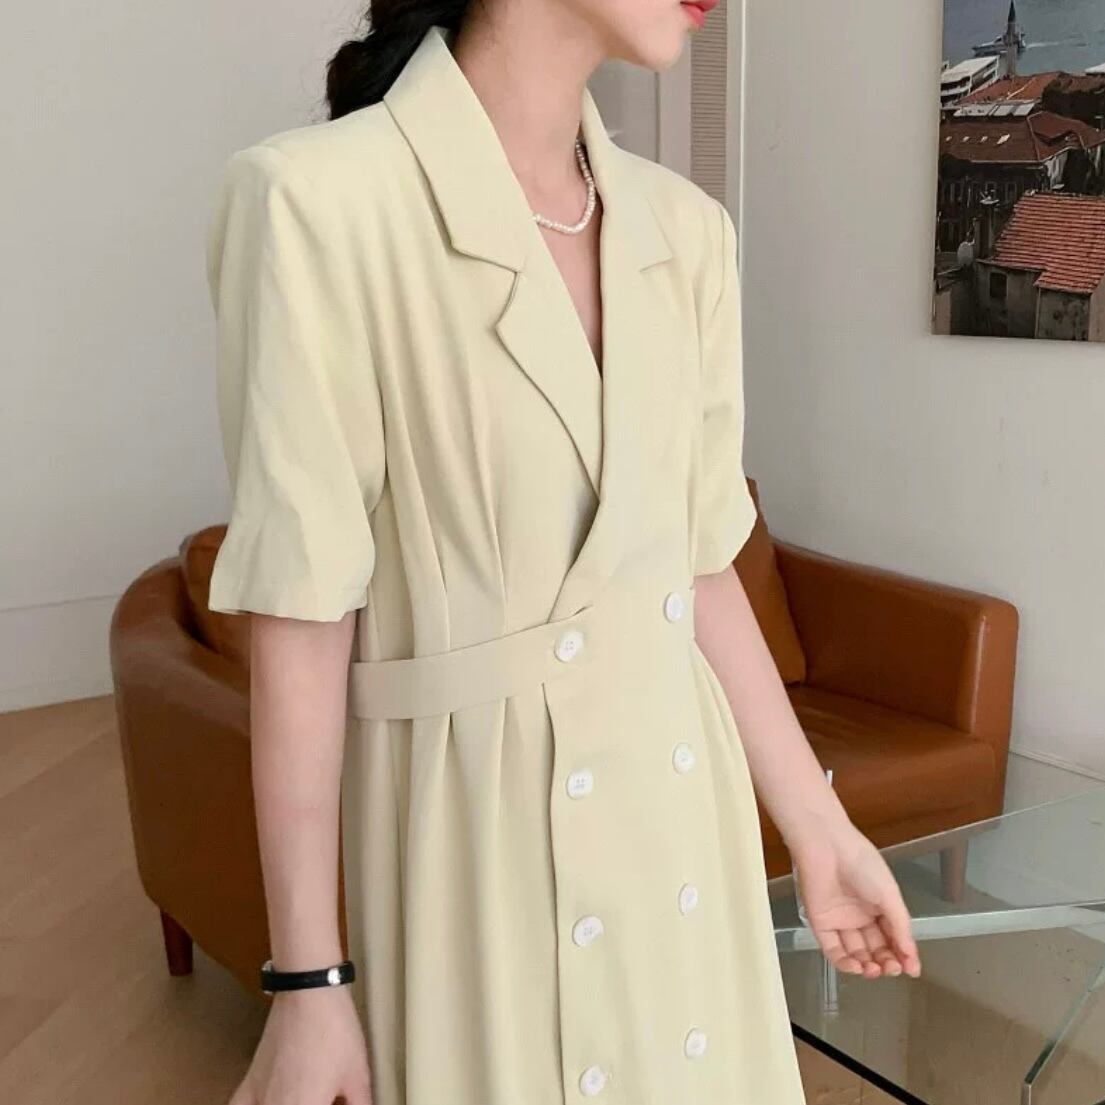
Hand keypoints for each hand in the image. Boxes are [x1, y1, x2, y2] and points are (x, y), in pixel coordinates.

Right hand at [228, 985, 372, 1104]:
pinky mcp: (247, 1082)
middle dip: (312, 1104)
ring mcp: (258, 1098)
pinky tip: (262, 1103)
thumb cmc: (334, 1031)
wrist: (308, 994)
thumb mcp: (357, 1073)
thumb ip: (360, 1102)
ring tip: (300, 1098)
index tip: (334, 1102)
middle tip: (322, 1097)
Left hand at [787, 819, 921, 978]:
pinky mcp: (821, 923)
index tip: (912, 969)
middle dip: (885, 962)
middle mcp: (859, 915)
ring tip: (875, 970)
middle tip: (892, 969)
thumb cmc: (860, 861)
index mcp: (879, 906)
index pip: (893, 938)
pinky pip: (833, 950)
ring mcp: (840, 920)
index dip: (902, 955)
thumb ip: (901, 926)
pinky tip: (857, 967)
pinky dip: (845, 963)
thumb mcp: (890, 895)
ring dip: (866, 966)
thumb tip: (912, 955)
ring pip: (855, 953)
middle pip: (875, 948)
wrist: (827, 847)